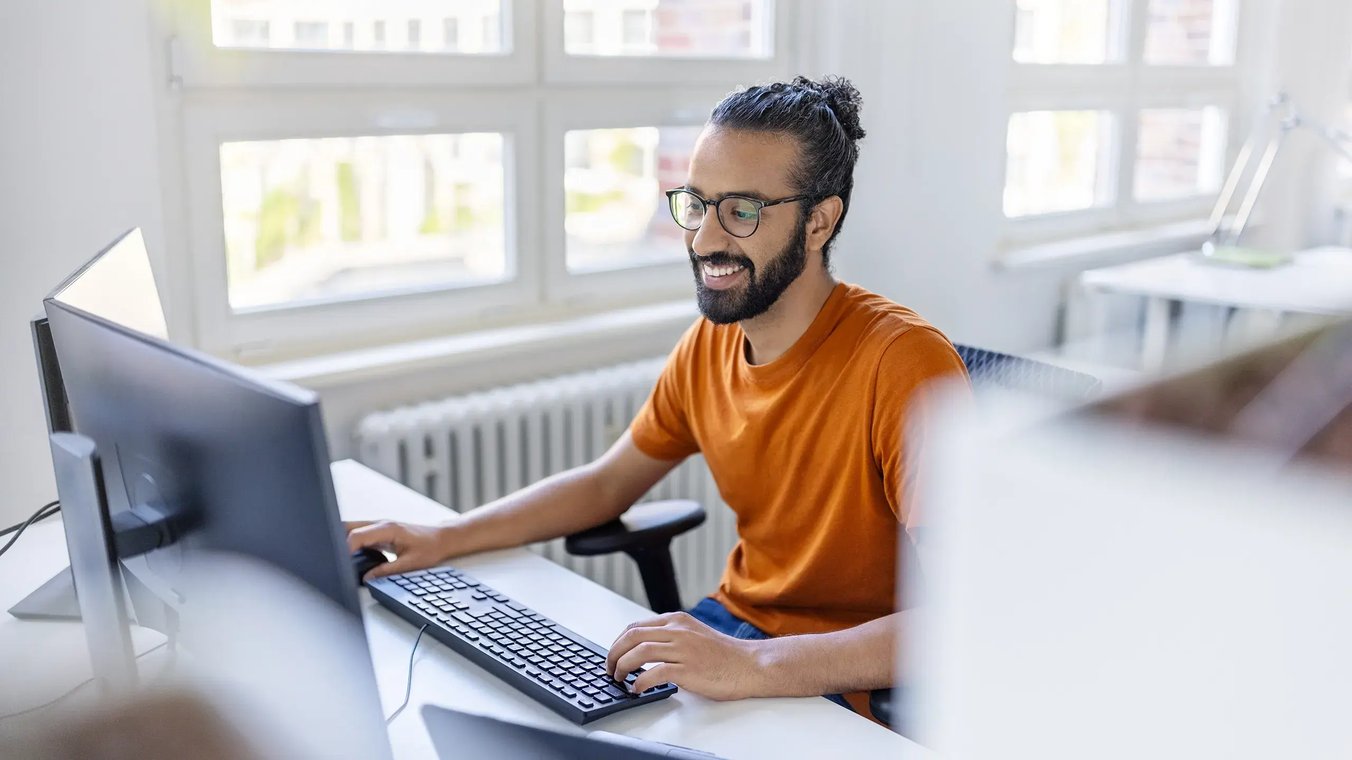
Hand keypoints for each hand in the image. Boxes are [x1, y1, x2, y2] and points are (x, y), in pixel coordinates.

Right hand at [344, 520, 458, 579]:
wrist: (441, 538)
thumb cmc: (429, 548)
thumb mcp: (410, 563)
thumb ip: (387, 571)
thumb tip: (367, 578)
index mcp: (387, 529)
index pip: (356, 535)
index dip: (344, 549)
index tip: (339, 563)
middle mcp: (380, 524)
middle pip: (348, 527)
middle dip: (336, 541)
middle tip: (333, 560)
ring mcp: (378, 527)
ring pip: (351, 529)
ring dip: (342, 541)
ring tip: (339, 560)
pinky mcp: (379, 532)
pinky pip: (359, 535)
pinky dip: (351, 544)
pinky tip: (350, 557)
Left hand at [606, 612, 767, 700]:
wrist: (749, 665)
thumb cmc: (723, 655)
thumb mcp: (693, 634)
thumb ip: (671, 636)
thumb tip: (643, 649)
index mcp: (677, 620)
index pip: (635, 626)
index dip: (618, 642)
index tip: (613, 655)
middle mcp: (678, 630)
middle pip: (632, 636)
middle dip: (614, 654)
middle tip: (610, 669)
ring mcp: (683, 649)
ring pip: (639, 652)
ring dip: (623, 667)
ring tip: (620, 679)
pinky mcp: (688, 669)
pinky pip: (654, 673)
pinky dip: (640, 682)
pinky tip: (637, 689)